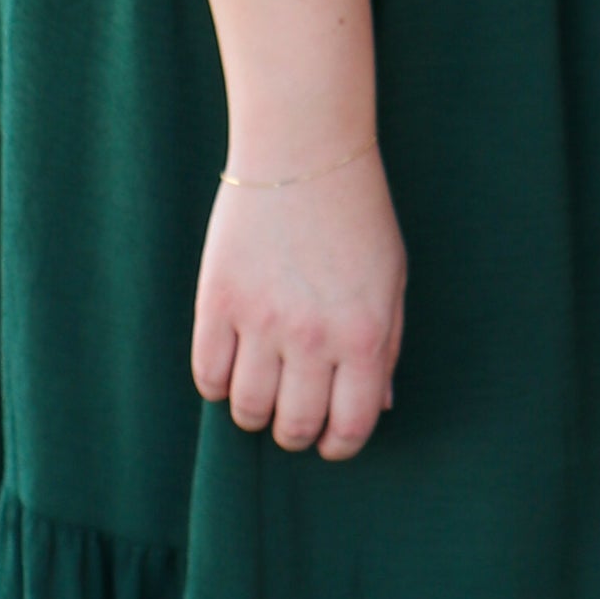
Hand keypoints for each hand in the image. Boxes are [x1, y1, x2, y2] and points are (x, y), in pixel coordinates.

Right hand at [192, 150, 405, 461]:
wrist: (303, 153)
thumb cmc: (357, 217)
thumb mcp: (391, 283)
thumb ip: (385, 348)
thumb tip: (378, 406)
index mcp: (364, 337)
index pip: (349, 425)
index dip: (338, 445)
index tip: (329, 441)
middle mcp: (313, 338)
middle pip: (294, 425)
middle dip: (294, 432)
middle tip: (291, 418)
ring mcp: (261, 321)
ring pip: (246, 408)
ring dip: (253, 414)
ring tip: (259, 395)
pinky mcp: (217, 301)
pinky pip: (208, 373)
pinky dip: (217, 385)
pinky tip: (230, 369)